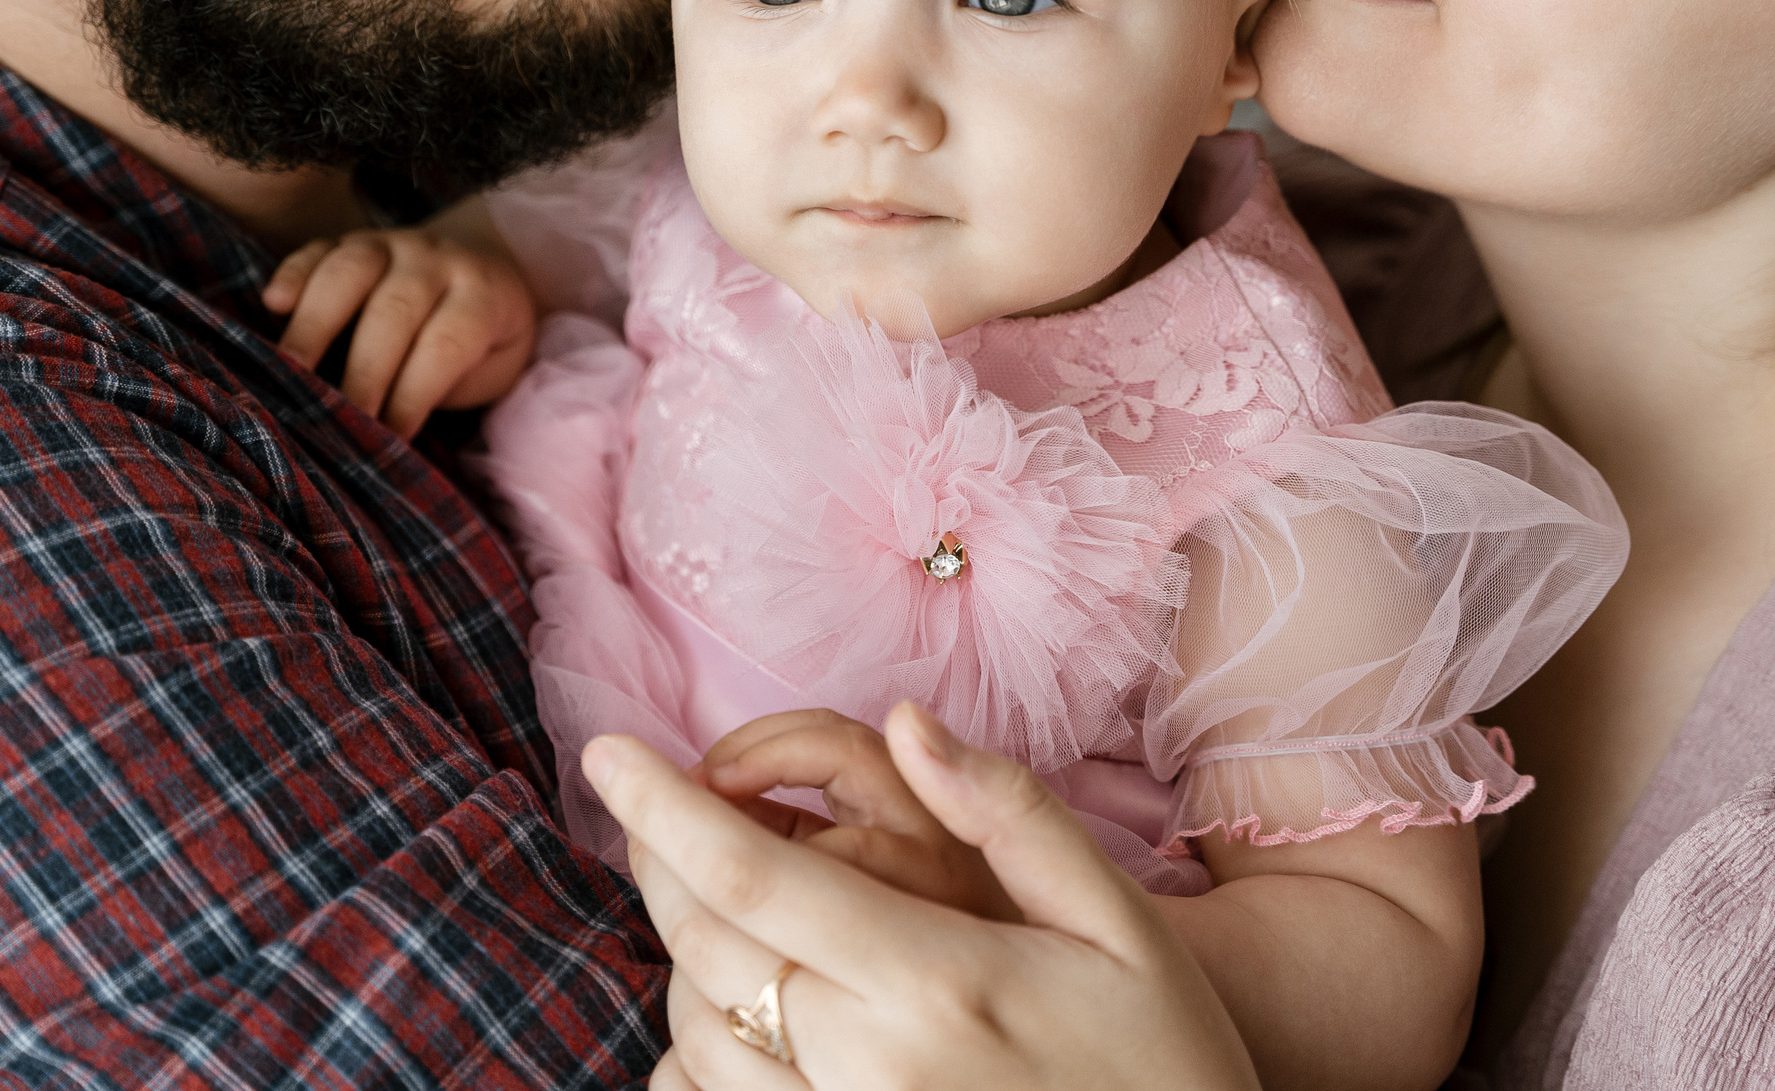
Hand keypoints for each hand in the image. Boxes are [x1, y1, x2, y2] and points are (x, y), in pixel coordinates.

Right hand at [263, 226, 535, 436]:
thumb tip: (391, 435)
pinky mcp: (350, 239)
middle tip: (338, 418)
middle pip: (394, 309)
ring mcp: (391, 243)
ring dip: (316, 322)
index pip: (446, 343)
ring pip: (350, 270)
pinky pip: (318, 249)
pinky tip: (274, 304)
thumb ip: (451, 388)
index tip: (390, 437)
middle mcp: (435, 259)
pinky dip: (294, 273)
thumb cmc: (484, 340)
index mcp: (480, 295)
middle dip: (363, 369)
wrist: (488, 267)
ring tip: (291, 370)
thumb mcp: (492, 367)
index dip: (414, 392)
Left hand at [591, 702, 1260, 1090]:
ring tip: (719, 913)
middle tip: (650, 810)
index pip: (752, 875)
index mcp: (937, 979)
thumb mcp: (1120, 921)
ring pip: (695, 1035)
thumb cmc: (1166, 1056)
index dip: (662, 807)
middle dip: (659, 862)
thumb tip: (905, 719)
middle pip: (704, 947)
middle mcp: (870, 1065)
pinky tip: (736, 1024)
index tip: (607, 751)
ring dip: (685, 962)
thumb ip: (1010, 814)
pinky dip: (693, 1065)